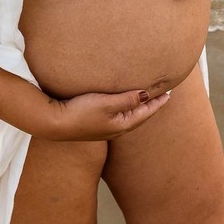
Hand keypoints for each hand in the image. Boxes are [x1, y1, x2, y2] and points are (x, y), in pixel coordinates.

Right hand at [43, 89, 171, 140]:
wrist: (54, 123)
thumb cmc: (80, 112)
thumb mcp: (107, 103)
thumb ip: (127, 99)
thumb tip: (146, 95)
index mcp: (122, 125)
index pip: (145, 112)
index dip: (157, 103)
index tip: (169, 93)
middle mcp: (115, 129)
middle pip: (139, 117)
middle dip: (151, 107)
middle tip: (163, 97)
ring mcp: (105, 129)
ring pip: (129, 118)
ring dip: (139, 108)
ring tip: (146, 100)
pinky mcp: (95, 125)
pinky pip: (118, 116)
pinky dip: (126, 109)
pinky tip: (122, 106)